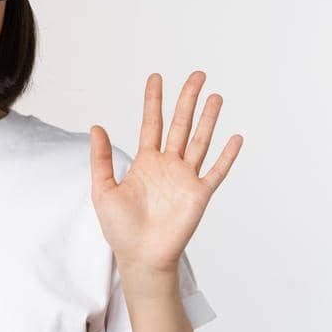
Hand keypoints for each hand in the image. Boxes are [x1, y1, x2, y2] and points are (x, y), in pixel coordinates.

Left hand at [90, 71, 242, 291]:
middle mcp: (167, 165)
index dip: (153, 101)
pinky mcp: (199, 194)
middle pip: (179, 124)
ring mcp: (185, 178)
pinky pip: (216, 171)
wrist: (139, 256)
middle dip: (187, 100)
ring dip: (208, 119)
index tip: (156, 77)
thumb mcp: (102, 189)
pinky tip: (235, 137)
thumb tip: (95, 127)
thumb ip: (101, 159)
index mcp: (145, 162)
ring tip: (216, 96)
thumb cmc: (119, 228)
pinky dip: (227, 156)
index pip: (151, 123)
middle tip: (197, 75)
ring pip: (200, 141)